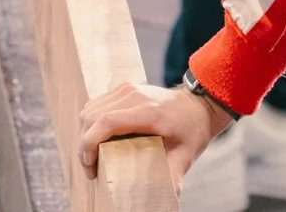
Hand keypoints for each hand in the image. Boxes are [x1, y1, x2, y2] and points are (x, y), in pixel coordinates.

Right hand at [78, 82, 228, 189]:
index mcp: (148, 112)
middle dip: (84, 144)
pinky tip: (98, 138)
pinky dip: (91, 122)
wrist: (200, 105)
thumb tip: (167, 198)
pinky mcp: (125, 88)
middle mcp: (134, 96)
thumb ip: (173, 177)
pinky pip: (97, 103)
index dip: (89, 143)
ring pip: (90, 108)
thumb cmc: (192, 130)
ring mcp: (128, 89)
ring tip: (93, 155)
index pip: (106, 121)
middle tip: (91, 168)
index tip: (90, 165)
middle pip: (92, 116)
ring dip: (85, 132)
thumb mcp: (185, 156)